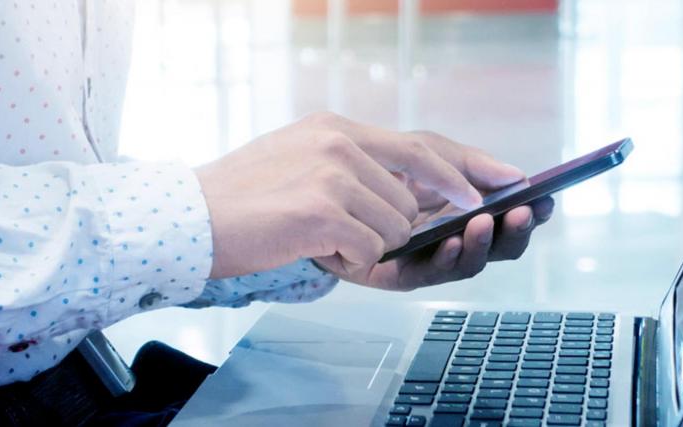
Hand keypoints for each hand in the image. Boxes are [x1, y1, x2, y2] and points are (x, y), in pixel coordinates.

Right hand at [195, 112, 483, 278]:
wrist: (190, 221)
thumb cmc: (244, 201)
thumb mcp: (299, 158)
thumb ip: (349, 163)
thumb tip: (407, 191)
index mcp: (336, 128)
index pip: (419, 147)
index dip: (458, 172)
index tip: (492, 187)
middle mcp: (339, 143)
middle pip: (411, 199)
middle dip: (394, 228)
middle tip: (351, 235)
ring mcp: (331, 174)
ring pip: (394, 229)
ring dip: (364, 247)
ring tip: (317, 238)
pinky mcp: (321, 210)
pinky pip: (369, 251)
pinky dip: (346, 262)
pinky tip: (310, 249)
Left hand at [311, 129, 556, 291]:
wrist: (313, 184)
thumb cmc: (372, 168)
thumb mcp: (425, 153)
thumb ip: (468, 163)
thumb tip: (516, 174)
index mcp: (465, 210)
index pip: (509, 218)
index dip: (532, 213)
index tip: (547, 200)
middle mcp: (451, 238)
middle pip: (498, 247)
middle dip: (514, 233)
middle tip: (522, 214)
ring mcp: (425, 258)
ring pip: (468, 263)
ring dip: (483, 244)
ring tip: (487, 221)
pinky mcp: (396, 273)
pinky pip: (428, 273)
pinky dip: (444, 257)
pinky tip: (451, 239)